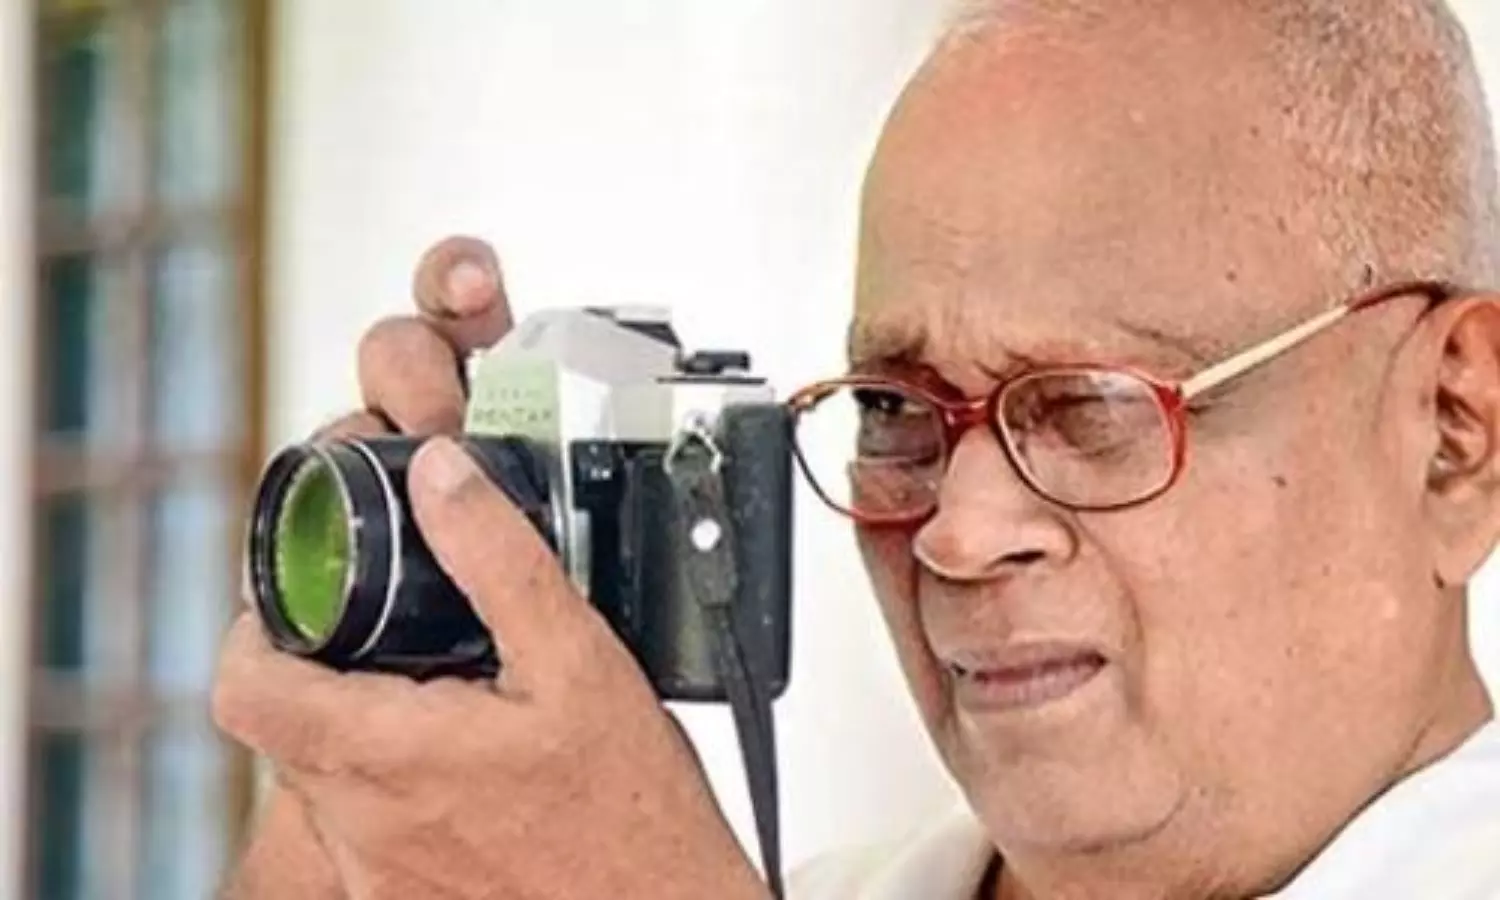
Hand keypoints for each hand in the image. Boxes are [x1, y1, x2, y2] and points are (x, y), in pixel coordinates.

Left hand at [214, 240, 766, 899]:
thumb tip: (439, 476)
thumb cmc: (635, 816)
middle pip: (284, 732)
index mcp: (388, 755)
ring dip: (364, 735)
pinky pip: (366, 835)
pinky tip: (472, 777)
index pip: (243, 690)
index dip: (249, 635)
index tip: (290, 606)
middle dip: (324, 675)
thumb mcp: (578, 659)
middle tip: (394, 641)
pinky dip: (396, 792)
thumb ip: (499, 557)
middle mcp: (364, 829)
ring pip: (326, 786)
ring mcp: (380, 879)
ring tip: (447, 704)